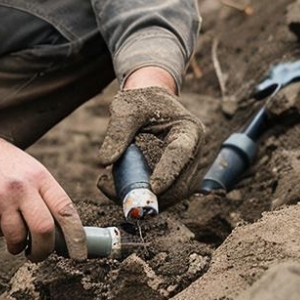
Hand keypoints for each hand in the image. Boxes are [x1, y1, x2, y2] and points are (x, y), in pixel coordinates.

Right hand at [0, 103, 86, 261]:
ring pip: (18, 238)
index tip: (79, 253)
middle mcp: (23, 187)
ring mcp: (1, 198)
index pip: (65, 210)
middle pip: (44, 230)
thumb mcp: (27, 169)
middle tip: (37, 255)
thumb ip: (41, 195)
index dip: (76, 236)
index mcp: (39, 177)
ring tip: (11, 237)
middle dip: (43, 251)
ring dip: (16, 245)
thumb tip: (59, 231)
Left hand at [97, 84, 204, 203]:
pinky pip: (163, 196)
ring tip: (110, 188)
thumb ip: (117, 132)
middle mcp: (194, 151)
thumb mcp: (125, 109)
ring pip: (172, 195)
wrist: (150, 102)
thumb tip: (105, 162)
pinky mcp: (177, 179)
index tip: (154, 187)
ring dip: (144, 198)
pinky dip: (141, 196)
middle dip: (154, 195)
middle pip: (181, 183)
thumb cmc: (140, 102)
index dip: (168, 171)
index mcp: (188, 129)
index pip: (181, 153)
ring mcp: (188, 168)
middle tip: (121, 195)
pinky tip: (116, 188)